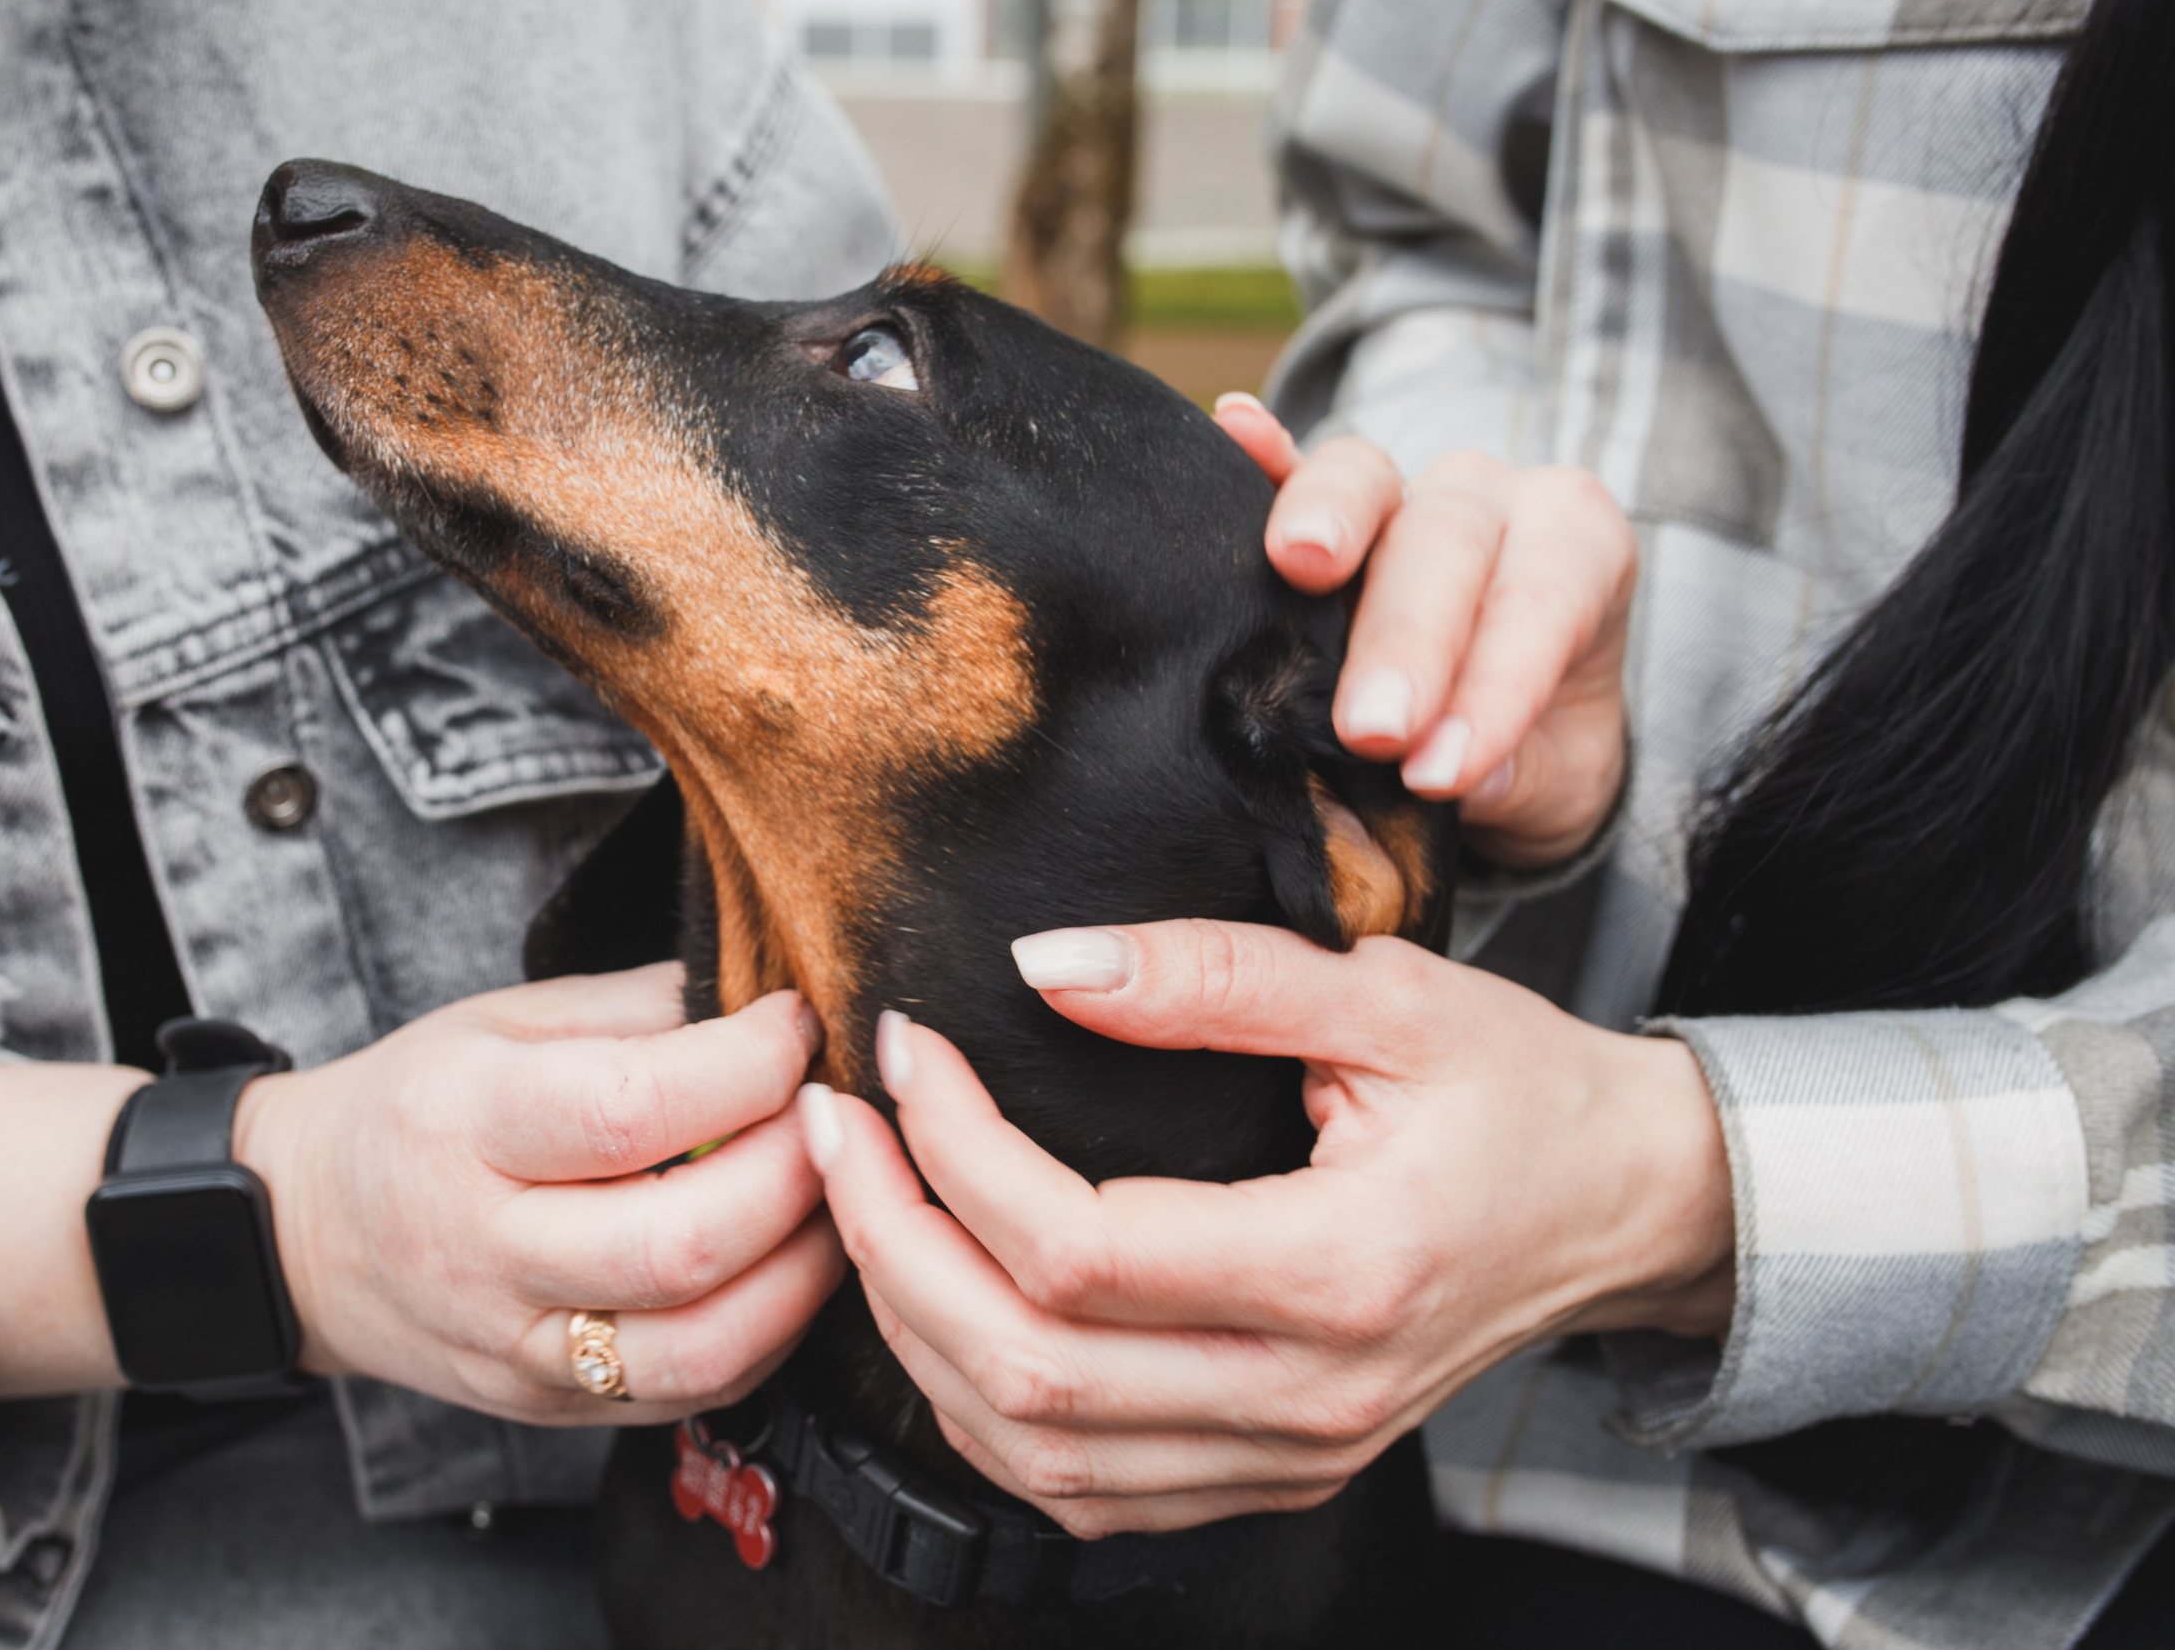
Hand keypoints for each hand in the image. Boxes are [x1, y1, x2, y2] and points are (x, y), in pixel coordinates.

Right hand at [238, 962, 841, 1423]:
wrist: (304, 1233)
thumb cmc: (417, 1108)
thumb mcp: (502, 1018)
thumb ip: (639, 1007)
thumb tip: (768, 997)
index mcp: (465, 1125)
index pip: (631, 1109)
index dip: (747, 1065)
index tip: (796, 1025)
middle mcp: (487, 1251)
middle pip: (680, 1243)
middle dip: (796, 1173)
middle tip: (835, 1116)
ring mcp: (519, 1348)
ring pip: (701, 1346)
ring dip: (803, 1270)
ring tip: (832, 1197)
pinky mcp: (553, 1408)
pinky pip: (692, 1392)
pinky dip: (768, 1331)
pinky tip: (785, 1267)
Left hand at [802, 921, 1731, 1535]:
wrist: (1620, 1205)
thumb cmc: (1517, 1090)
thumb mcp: (1388, 994)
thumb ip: (1213, 977)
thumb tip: (1045, 967)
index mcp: (1339, 1272)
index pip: (1078, 1248)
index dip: (958, 1149)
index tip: (911, 1050)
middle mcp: (1307, 1395)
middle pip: (1024, 1366)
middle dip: (890, 1240)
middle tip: (836, 1128)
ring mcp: (1286, 1454)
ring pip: (1033, 1449)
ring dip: (915, 1328)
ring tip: (866, 1204)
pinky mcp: (1270, 1473)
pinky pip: (1081, 1489)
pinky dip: (981, 1407)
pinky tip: (942, 1307)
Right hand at [1215, 396, 1631, 868]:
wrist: (1510, 724)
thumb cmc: (1539, 742)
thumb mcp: (1561, 780)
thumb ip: (1524, 777)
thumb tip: (1467, 781)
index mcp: (1578, 549)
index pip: (1541, 604)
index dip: (1493, 687)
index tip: (1439, 773)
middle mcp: (1492, 499)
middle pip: (1447, 538)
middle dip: (1406, 636)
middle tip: (1371, 731)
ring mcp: (1399, 490)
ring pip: (1366, 478)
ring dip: (1331, 516)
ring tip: (1300, 560)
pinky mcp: (1321, 503)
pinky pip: (1290, 468)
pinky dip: (1261, 457)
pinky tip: (1235, 429)